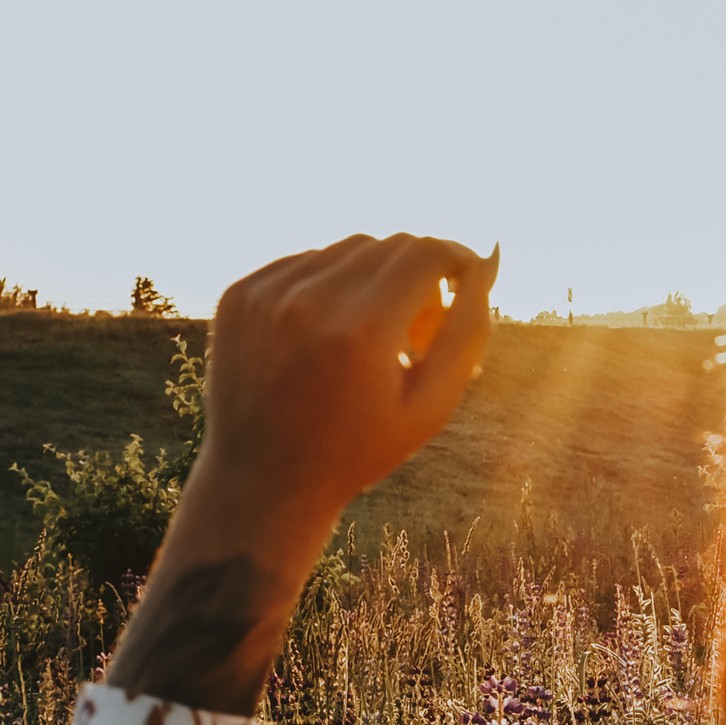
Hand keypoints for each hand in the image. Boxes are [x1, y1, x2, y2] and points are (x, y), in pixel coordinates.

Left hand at [194, 232, 498, 536]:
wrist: (264, 479)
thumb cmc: (361, 449)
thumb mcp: (433, 404)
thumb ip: (469, 331)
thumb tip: (486, 263)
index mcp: (364, 330)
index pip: (427, 253)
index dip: (458, 260)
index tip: (469, 280)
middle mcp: (310, 299)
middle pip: (390, 245)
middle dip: (421, 276)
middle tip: (421, 332)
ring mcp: (266, 292)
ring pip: (348, 249)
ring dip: (375, 280)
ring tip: (373, 338)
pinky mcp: (239, 292)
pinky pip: (305, 262)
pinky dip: (330, 287)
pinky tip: (329, 337)